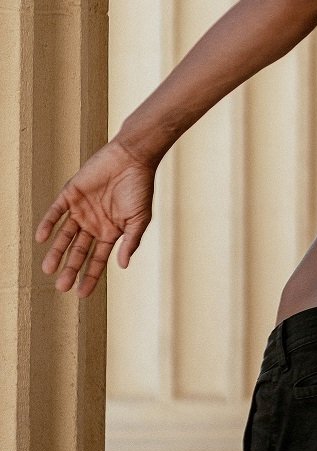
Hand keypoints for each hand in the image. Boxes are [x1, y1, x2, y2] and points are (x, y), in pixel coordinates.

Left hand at [35, 139, 155, 297]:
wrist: (132, 157)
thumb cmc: (140, 186)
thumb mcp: (140, 219)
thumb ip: (131, 241)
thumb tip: (123, 265)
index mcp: (110, 231)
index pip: (97, 259)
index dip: (90, 276)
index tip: (81, 293)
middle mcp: (93, 223)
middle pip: (78, 251)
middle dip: (70, 268)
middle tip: (62, 286)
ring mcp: (81, 209)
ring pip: (65, 235)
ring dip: (56, 251)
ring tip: (48, 268)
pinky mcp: (72, 194)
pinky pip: (56, 212)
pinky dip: (48, 224)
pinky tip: (42, 238)